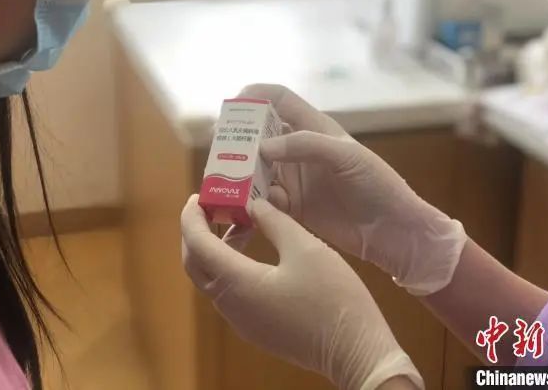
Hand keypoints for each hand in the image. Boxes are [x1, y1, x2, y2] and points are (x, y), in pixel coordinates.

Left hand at [181, 196, 423, 389]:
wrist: (356, 352)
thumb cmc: (332, 298)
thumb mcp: (305, 248)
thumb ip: (274, 222)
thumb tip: (254, 204)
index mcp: (237, 283)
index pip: (197, 244)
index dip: (191, 217)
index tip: (197, 196)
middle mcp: (230, 305)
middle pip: (197, 264)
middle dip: (198, 233)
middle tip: (213, 207)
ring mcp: (242, 321)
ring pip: (213, 278)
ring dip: (218, 249)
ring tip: (243, 222)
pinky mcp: (256, 328)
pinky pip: (230, 292)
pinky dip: (232, 266)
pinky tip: (255, 251)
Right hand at [239, 84, 467, 295]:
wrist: (393, 231)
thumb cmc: (378, 185)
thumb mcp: (347, 156)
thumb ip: (306, 145)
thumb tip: (263, 147)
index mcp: (315, 128)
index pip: (280, 99)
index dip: (255, 95)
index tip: (231, 105)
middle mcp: (300, 151)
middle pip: (259, 135)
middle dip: (237, 140)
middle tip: (218, 152)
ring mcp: (295, 179)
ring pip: (256, 170)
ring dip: (239, 174)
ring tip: (222, 184)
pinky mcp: (293, 208)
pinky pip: (263, 201)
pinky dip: (250, 204)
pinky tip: (241, 212)